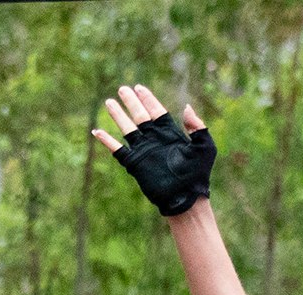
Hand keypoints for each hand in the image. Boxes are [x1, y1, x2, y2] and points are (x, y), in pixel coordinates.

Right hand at [94, 84, 215, 216]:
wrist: (187, 199)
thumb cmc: (198, 175)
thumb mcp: (205, 148)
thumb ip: (198, 127)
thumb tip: (186, 107)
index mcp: (170, 134)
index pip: (156, 111)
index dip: (148, 99)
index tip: (139, 88)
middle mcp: (155, 140)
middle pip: (140, 116)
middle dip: (131, 102)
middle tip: (123, 89)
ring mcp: (144, 151)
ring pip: (127, 129)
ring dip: (118, 115)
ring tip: (109, 102)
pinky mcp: (135, 164)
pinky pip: (118, 150)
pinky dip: (107, 141)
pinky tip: (97, 132)